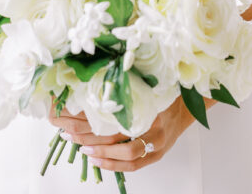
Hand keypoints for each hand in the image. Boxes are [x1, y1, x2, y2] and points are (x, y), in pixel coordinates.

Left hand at [49, 93, 199, 172]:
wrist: (185, 108)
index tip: (67, 112)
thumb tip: (88, 89)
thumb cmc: (161, 95)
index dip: (87, 114)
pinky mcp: (156, 155)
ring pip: (124, 152)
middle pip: (114, 133)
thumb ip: (123, 91)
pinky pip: (133, 165)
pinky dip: (113, 165)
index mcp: (145, 102)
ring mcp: (155, 142)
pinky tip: (96, 161)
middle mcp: (151, 123)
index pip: (111, 111)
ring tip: (80, 148)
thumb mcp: (143, 86)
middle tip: (65, 131)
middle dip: (86, 134)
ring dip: (98, 151)